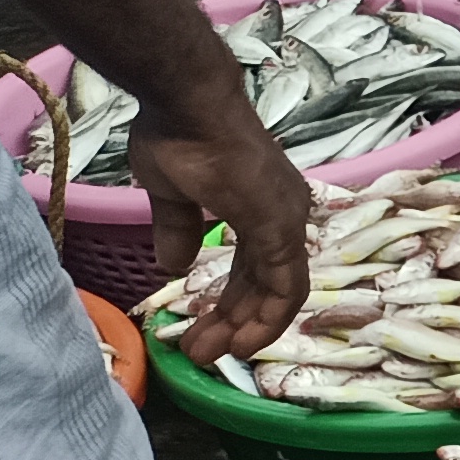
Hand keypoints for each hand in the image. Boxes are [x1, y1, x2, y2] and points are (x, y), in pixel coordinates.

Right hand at [124, 103, 308, 361]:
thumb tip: (172, 265)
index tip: (204, 327)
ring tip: (209, 354)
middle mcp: (284, 215)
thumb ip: (179, 231)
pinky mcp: (282, 229)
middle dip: (232, 321)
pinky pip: (285, 287)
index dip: (232, 300)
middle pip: (264, 283)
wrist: (186, 105)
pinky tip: (241, 342)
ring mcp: (287, 222)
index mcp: (262, 207)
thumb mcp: (172, 195)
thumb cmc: (177, 138)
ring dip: (245, 328)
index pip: (255, 267)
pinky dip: (266, 319)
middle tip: (199, 350)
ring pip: (277, 292)